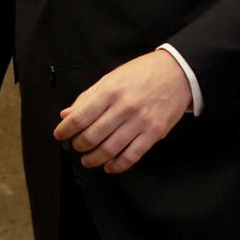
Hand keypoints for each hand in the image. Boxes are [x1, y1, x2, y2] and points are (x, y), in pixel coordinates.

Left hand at [53, 50, 191, 173]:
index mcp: (111, 90)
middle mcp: (124, 107)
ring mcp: (140, 122)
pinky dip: (116, 166)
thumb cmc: (143, 74)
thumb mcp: (112, 78)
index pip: (80, 117)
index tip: (60, 135)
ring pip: (109, 150)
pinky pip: (131, 156)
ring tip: (88, 159)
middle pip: (92, 137)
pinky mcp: (154, 133)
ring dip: (93, 159)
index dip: (65, 130)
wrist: (178, 73)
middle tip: (76, 146)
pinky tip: (109, 166)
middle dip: (78, 146)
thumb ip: (88, 97)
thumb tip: (66, 115)